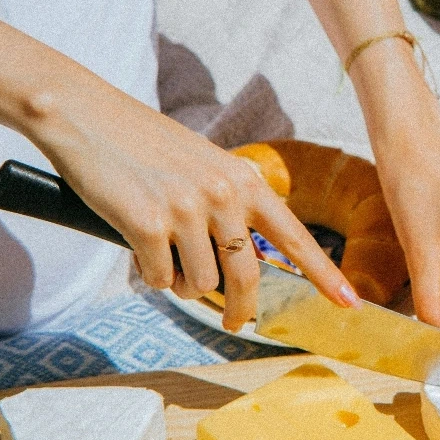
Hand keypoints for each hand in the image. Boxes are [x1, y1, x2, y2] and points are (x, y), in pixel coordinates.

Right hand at [31, 76, 359, 331]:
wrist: (89, 116)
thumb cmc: (147, 144)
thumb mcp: (205, 166)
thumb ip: (229, 208)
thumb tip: (237, 268)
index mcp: (245, 180)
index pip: (294, 236)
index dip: (324, 275)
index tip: (350, 304)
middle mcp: (224, 195)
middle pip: (247, 278)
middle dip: (241, 311)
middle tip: (235, 324)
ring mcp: (187, 209)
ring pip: (198, 284)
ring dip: (181, 282)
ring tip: (162, 250)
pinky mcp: (147, 223)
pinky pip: (158, 279)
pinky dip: (148, 272)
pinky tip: (136, 242)